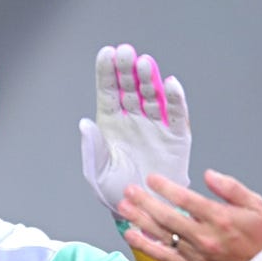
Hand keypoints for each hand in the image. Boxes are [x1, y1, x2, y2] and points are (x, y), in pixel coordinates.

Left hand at [79, 43, 189, 222]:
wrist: (144, 208)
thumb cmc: (116, 191)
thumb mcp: (97, 172)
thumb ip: (92, 148)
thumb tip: (84, 124)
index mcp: (110, 123)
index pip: (108, 92)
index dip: (107, 72)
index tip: (106, 54)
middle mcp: (133, 118)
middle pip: (130, 87)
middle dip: (128, 69)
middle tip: (126, 52)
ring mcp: (155, 124)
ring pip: (153, 95)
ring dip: (150, 79)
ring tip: (145, 64)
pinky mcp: (176, 135)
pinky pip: (177, 114)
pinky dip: (175, 99)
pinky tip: (170, 84)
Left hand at [118, 169, 261, 260]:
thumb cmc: (261, 237)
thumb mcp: (256, 205)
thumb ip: (231, 188)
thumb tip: (208, 175)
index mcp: (220, 218)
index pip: (186, 200)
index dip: (166, 188)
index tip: (151, 179)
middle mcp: (205, 237)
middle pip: (167, 216)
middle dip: (145, 202)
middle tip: (129, 191)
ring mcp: (195, 254)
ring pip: (162, 235)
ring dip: (140, 220)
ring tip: (123, 207)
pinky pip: (163, 256)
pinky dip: (145, 246)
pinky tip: (130, 235)